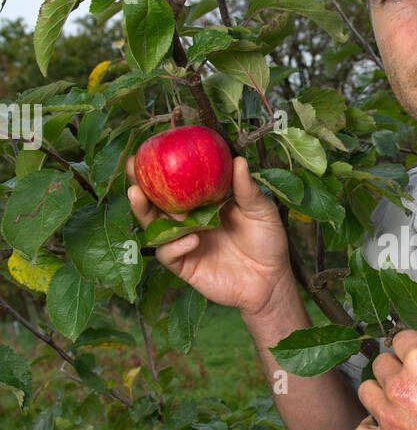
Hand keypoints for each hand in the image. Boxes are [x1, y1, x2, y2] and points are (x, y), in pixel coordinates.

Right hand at [126, 153, 292, 317]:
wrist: (271, 280)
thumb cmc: (268, 242)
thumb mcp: (261, 211)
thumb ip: (246, 189)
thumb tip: (238, 160)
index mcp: (205, 203)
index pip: (178, 183)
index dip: (162, 168)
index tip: (149, 148)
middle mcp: (190, 221)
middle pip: (157, 202)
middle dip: (140, 184)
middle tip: (132, 167)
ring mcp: (185, 242)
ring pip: (155, 227)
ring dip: (145, 211)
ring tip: (139, 195)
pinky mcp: (185, 266)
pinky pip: (169, 253)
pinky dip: (176, 245)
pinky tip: (192, 239)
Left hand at [352, 328, 416, 429]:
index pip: (402, 338)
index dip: (412, 344)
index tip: (416, 350)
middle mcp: (400, 385)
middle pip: (381, 364)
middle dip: (396, 367)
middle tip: (412, 378)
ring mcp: (388, 416)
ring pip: (367, 391)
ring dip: (379, 393)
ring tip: (396, 400)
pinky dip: (370, 428)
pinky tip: (384, 427)